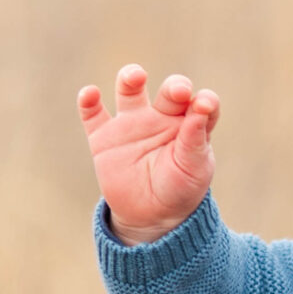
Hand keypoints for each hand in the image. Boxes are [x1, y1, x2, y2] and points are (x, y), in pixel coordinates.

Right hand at [78, 64, 219, 242]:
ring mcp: (132, 124)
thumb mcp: (194, 168)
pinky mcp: (104, 137)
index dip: (204, 100)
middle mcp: (162, 117)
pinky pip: (92, 114)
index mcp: (189, 124)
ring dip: (131, 77)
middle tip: (178, 92)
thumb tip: (202, 105)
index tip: (204, 104)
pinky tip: (90, 95)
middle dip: (175, 87)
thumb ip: (196, 138)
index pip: (201, 104)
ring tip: (136, 77)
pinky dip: (88, 102)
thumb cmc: (179, 189)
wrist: (150, 216)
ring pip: (129, 89)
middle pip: (169, 91)